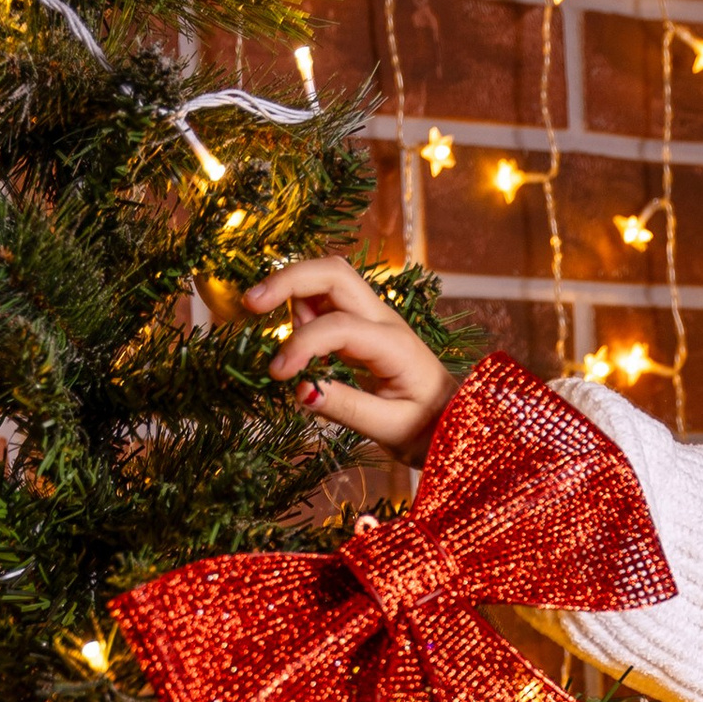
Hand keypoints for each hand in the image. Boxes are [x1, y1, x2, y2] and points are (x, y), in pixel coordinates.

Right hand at [245, 256, 460, 459]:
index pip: (339, 326)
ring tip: (277, 333)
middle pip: (333, 272)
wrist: (452, 422)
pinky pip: (327, 299)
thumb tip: (300, 390)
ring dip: (294, 291)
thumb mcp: (389, 429)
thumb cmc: (426, 429)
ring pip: (328, 278)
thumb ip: (345, 408)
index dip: (302, 345)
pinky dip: (301, 306)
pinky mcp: (363, 323)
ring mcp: (374, 316)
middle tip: (250, 305)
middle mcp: (385, 320)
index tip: (278, 375)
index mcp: (394, 346)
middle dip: (288, 279)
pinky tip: (295, 338)